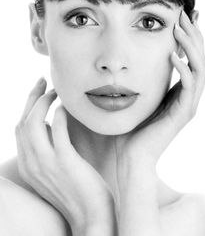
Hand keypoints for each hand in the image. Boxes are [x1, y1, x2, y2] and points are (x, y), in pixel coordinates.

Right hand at [15, 79, 115, 231]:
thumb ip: (48, 147)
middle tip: (43, 81)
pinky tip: (67, 106)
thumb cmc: (77, 190)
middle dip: (32, 97)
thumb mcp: (54, 169)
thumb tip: (51, 123)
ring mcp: (46, 163)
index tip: (38, 91)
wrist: (91, 216)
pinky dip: (60, 113)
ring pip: (34, 122)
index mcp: (27, 165)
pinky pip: (58, 128)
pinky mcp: (64, 161)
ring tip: (56, 91)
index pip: (19, 128)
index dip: (27, 106)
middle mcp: (31, 163)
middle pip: (23, 121)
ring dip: (44, 101)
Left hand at [115, 10, 204, 170]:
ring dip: (191, 47)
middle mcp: (188, 96)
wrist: (130, 156)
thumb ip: (145, 78)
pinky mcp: (182, 115)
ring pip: (201, 69)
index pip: (191, 57)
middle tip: (184, 13)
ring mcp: (187, 105)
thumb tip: (135, 58)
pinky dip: (183, 69)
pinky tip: (172, 55)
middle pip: (201, 58)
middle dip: (194, 34)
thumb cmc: (132, 126)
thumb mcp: (140, 95)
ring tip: (179, 28)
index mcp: (179, 90)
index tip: (182, 15)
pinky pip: (188, 87)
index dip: (190, 36)